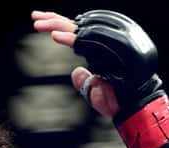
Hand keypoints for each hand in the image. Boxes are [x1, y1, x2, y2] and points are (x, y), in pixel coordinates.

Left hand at [32, 9, 168, 147]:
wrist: (134, 109)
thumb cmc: (115, 101)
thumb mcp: (94, 91)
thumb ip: (84, 81)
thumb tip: (75, 72)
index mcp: (105, 47)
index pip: (82, 30)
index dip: (61, 24)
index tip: (41, 21)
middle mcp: (113, 41)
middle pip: (81, 24)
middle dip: (55, 20)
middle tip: (35, 17)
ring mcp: (117, 43)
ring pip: (84, 29)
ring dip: (59, 26)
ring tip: (40, 25)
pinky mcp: (118, 50)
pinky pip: (91, 41)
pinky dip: (72, 38)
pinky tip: (55, 36)